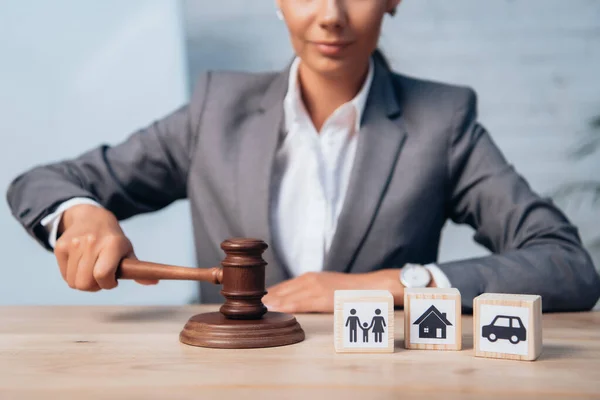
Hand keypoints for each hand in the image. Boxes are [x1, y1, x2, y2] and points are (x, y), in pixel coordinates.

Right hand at [53, 204, 157, 291]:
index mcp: (112, 244)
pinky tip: (81, 265)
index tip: (112, 280)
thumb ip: (139, 270)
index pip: (103, 275)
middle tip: (100, 277)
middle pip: (85, 283)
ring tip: (91, 271)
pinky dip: (73, 275)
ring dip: (83, 282)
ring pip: (73, 282)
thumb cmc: (113, 240)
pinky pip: (64, 275)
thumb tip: (154, 281)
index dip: (108, 284)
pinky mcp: (60, 246)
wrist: (91, 217)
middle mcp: (91, 242)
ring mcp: (74, 243)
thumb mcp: (127, 251)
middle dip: (94, 286)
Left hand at [263, 269, 405, 312]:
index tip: (254, 299)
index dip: (268, 292)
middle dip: (266, 296)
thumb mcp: (326, 287)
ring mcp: (316, 287)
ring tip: (257, 308)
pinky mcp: (323, 297)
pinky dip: (287, 305)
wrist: (370, 287)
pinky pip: (301, 302)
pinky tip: (275, 308)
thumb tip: (292, 302)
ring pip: (289, 295)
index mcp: (310, 277)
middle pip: (282, 289)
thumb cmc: (349, 290)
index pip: (283, 285)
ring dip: (272, 301)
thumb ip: (310, 293)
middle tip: (249, 305)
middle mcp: (310, 279)